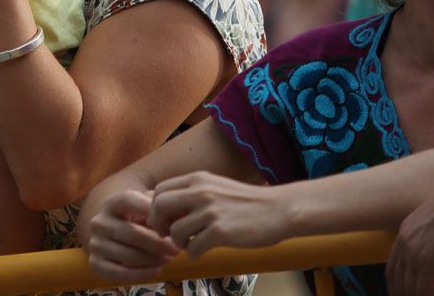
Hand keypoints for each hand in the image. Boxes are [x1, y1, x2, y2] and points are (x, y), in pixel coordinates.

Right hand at [84, 188, 180, 282]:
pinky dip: (142, 274)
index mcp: (111, 203)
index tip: (172, 223)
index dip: (151, 210)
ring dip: (153, 259)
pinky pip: (120, 272)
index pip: (128, 200)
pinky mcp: (95, 263)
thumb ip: (162, 207)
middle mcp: (99, 222)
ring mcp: (95, 243)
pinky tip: (157, 270)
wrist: (116, 237)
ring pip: (128, 255)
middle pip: (132, 233)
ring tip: (168, 259)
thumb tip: (181, 212)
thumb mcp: (147, 209)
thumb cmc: (138, 221)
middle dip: (158, 243)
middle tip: (176, 250)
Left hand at [147, 171, 287, 258]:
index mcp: (197, 179)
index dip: (154, 207)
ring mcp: (210, 211)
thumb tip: (166, 205)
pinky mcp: (221, 231)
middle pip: (159, 206)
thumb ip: (192, 192)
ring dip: (177, 242)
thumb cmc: (247, 202)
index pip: (159, 190)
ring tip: (188, 244)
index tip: (162, 220)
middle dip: (158, 224)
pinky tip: (201, 253)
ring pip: (175, 230)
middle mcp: (201, 191)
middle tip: (167, 235)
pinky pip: (193, 246)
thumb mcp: (216, 187)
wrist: (279, 210)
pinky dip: (193, 253)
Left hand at [387, 170, 433, 294]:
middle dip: (404, 295)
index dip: (399, 286)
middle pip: (397, 281)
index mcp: (406, 231)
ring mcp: (416, 252)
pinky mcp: (431, 263)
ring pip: (411, 290)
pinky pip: (426, 293)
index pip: (394, 268)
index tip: (405, 294)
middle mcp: (405, 241)